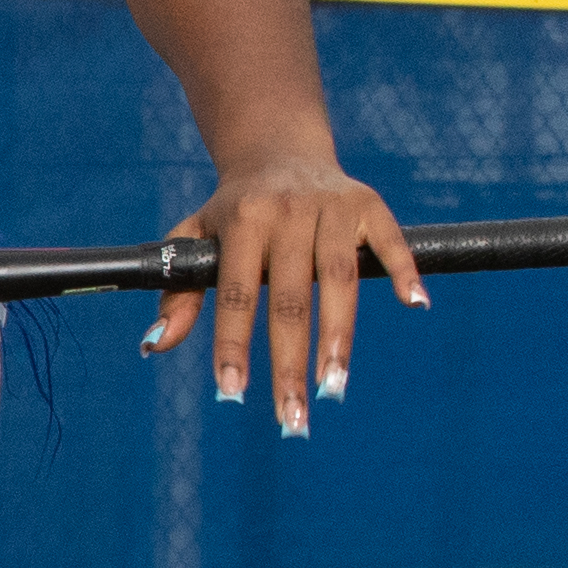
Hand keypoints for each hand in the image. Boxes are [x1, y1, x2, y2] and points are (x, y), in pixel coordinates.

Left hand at [139, 161, 424, 435]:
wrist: (277, 150)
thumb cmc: (232, 210)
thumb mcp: (195, 237)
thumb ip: (179, 291)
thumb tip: (153, 345)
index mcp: (243, 222)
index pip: (236, 293)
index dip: (233, 344)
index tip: (232, 393)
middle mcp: (287, 213)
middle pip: (291, 298)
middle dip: (291, 362)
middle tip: (292, 418)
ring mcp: (331, 208)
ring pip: (340, 279)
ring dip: (339, 337)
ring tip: (334, 387)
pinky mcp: (368, 204)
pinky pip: (389, 240)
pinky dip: (404, 270)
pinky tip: (414, 305)